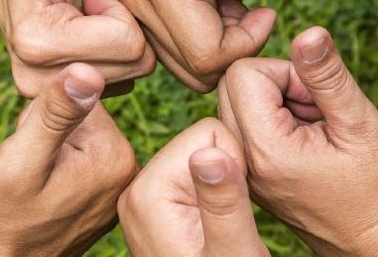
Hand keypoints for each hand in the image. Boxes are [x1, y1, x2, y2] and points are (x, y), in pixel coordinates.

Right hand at [0, 0, 154, 97]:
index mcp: (34, 43)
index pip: (127, 44)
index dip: (118, 11)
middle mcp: (35, 79)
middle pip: (133, 65)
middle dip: (122, 27)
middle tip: (88, 3)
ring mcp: (47, 91)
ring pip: (132, 75)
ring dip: (118, 39)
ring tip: (85, 14)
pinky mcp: (63, 96)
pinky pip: (125, 82)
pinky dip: (115, 55)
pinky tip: (88, 33)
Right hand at [0, 64, 138, 255]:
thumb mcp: (20, 159)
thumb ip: (55, 114)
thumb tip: (89, 70)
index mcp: (114, 157)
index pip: (80, 96)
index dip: (41, 116)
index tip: (28, 150)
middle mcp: (125, 172)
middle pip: (79, 115)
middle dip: (43, 132)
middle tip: (24, 170)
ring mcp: (111, 187)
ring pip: (72, 135)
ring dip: (43, 149)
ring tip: (27, 184)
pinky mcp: (94, 197)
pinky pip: (71, 159)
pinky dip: (48, 167)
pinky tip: (35, 194)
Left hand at [117, 118, 268, 256]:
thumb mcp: (231, 253)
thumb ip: (223, 203)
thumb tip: (211, 153)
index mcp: (149, 189)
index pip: (208, 132)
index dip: (236, 163)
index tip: (239, 204)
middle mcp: (138, 188)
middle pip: (203, 142)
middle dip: (229, 172)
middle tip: (233, 222)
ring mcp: (145, 200)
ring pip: (203, 158)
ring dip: (224, 186)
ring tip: (225, 229)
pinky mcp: (158, 209)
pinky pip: (195, 178)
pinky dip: (215, 196)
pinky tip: (217, 230)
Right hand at [119, 0, 294, 91]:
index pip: (206, 57)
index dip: (247, 42)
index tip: (264, 11)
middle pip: (195, 69)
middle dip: (233, 47)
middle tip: (245, 7)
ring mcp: (132, 11)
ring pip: (190, 72)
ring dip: (223, 47)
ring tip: (230, 6)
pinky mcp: (140, 22)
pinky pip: (184, 65)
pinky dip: (210, 48)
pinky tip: (217, 14)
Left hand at [218, 27, 377, 255]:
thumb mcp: (361, 125)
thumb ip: (327, 76)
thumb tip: (307, 32)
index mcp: (265, 149)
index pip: (243, 73)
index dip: (286, 73)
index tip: (319, 99)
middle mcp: (245, 163)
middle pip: (234, 86)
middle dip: (277, 85)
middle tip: (318, 113)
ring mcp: (248, 174)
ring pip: (240, 105)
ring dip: (278, 104)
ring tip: (319, 131)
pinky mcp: (257, 179)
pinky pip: (249, 130)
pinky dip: (278, 124)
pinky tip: (312, 144)